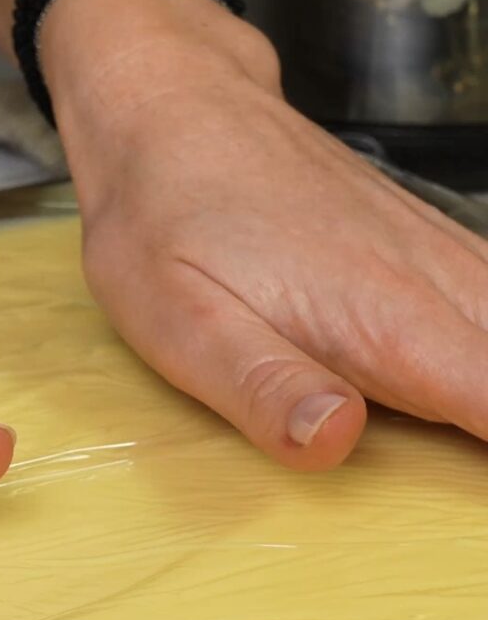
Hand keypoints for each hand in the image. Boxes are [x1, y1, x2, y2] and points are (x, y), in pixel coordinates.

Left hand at [42, 0, 487, 469]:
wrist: (170, 108)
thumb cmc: (163, 219)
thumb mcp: (180, 320)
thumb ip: (262, 385)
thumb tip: (335, 440)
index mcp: (379, 321)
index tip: (481, 511)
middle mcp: (427, 284)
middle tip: (466, 493)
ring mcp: (429, 254)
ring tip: (471, 428)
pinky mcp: (414, 241)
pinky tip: (474, 361)